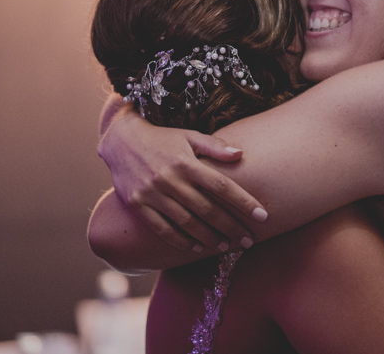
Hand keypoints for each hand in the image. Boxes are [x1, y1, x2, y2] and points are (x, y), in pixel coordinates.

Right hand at [97, 106, 267, 252]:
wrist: (120, 140)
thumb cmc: (162, 138)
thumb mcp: (188, 136)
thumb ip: (214, 146)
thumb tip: (240, 154)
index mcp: (186, 162)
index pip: (222, 186)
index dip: (244, 202)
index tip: (263, 216)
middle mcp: (170, 179)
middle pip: (207, 209)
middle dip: (231, 227)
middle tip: (249, 240)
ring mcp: (152, 194)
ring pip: (187, 223)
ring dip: (209, 238)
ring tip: (226, 246)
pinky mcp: (138, 205)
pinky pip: (162, 229)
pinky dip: (181, 241)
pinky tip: (197, 248)